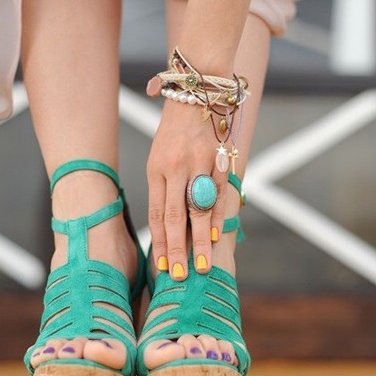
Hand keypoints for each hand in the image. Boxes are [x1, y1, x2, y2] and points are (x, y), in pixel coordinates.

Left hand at [147, 98, 228, 280]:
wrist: (193, 99)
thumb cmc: (172, 137)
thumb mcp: (158, 161)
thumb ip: (162, 191)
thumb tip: (167, 227)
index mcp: (156, 171)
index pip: (156, 213)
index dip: (158, 241)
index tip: (160, 266)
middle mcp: (175, 168)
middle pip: (175, 215)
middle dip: (176, 248)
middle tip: (178, 275)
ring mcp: (198, 164)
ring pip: (199, 208)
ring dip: (199, 240)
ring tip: (201, 265)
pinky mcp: (219, 159)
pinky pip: (218, 193)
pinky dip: (217, 216)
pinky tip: (214, 236)